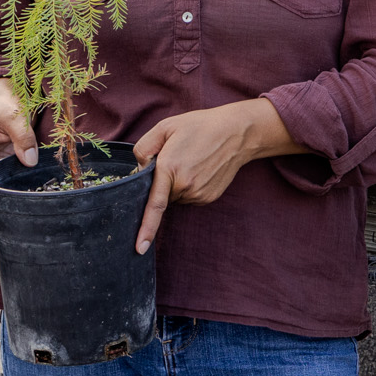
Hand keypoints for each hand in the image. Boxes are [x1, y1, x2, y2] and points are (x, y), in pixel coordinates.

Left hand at [133, 98, 300, 254]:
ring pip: (176, 197)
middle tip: (174, 158)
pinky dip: (189, 187)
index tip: (140, 248)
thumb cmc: (199, 126)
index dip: (146, 229)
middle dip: (162, 183)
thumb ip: (143, 148)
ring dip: (176, 185)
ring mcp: (199, 194)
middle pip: (162, 196)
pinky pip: (189, 197)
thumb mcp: (165, 127)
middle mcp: (185, 186)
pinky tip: (199, 168)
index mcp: (170, 168)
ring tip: (190, 161)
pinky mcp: (209, 198)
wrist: (236, 133)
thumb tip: (139, 169)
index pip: (155, 205)